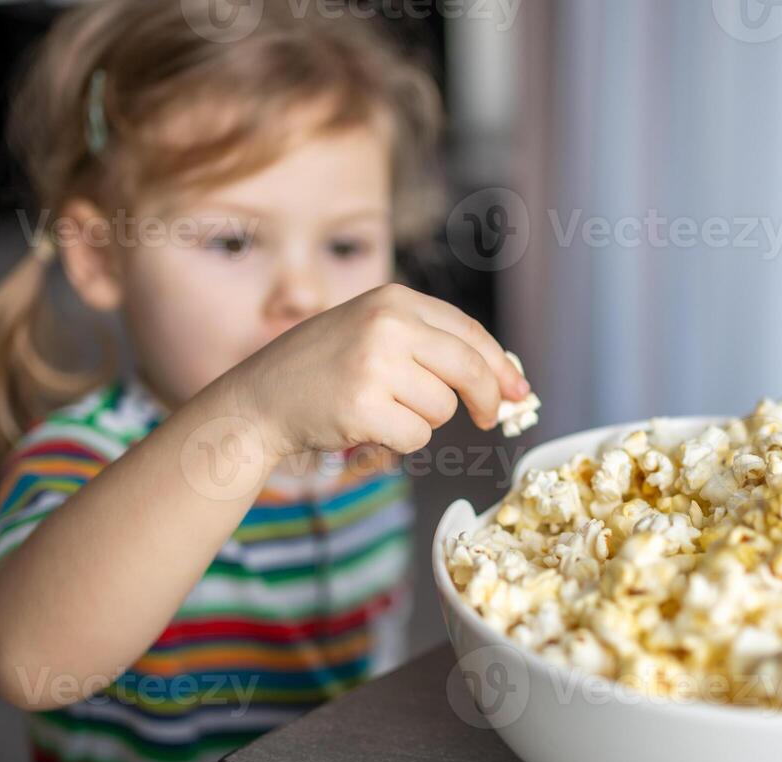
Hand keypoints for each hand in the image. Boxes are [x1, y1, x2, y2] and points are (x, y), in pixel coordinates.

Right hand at [229, 283, 531, 457]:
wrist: (263, 395)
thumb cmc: (325, 367)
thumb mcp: (375, 331)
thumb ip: (432, 345)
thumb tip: (504, 381)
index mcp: (396, 300)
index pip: (471, 334)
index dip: (501, 367)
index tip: (518, 391)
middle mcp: (388, 325)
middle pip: (470, 370)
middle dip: (486, 399)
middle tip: (488, 418)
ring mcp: (376, 365)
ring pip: (442, 408)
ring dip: (422, 420)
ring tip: (382, 408)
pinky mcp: (364, 407)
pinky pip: (417, 436)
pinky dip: (400, 442)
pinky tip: (368, 425)